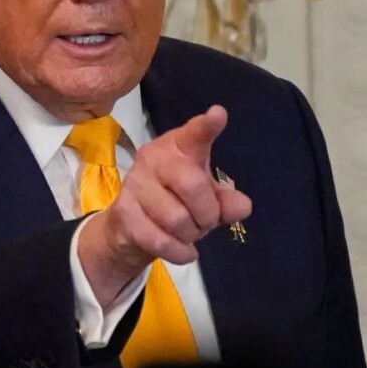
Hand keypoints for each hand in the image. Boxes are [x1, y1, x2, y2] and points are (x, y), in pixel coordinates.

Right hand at [77, 105, 251, 308]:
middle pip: (193, 185)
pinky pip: (161, 240)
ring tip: (188, 233)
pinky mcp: (123, 212)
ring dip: (191, 235)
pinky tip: (185, 252)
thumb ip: (225, 202)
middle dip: (207, 214)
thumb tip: (242, 207)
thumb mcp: (205, 199)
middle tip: (205, 222)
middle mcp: (153, 158)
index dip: (207, 126)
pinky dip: (180, 252)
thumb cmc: (174, 202)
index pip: (194, 134)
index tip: (218, 114)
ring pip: (177, 219)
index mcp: (178, 147)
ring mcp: (135, 184)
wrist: (129, 227)